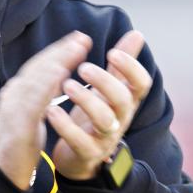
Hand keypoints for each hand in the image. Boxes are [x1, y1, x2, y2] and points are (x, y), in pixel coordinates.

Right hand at [0, 31, 90, 189]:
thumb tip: (58, 76)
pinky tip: (61, 76)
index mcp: (18, 92)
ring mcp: (12, 107)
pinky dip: (46, 85)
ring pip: (35, 78)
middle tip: (82, 38)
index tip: (78, 40)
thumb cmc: (19, 145)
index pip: (39, 66)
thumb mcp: (32, 115)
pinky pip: (33, 100)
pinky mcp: (16, 124)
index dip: (59, 51)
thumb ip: (43, 95)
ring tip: (75, 50)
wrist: (0, 174)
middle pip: (38, 66)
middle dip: (61, 51)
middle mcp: (13, 94)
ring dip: (56, 62)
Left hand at [46, 30, 151, 180]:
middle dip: (105, 81)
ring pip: (104, 120)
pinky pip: (80, 142)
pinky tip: (51, 110)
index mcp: (125, 101)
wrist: (82, 158)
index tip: (113, 51)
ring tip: (67, 85)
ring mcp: (104, 138)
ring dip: (86, 100)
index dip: (131, 67)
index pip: (141, 84)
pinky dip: (66, 126)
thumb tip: (137, 34)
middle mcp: (119, 119)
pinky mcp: (87, 153)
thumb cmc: (96, 117)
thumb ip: (121, 65)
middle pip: (123, 100)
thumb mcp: (110, 89)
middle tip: (83, 67)